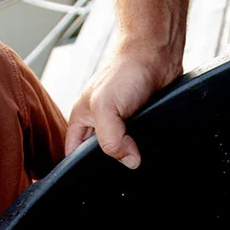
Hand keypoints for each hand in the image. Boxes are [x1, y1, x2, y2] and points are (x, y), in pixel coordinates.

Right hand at [63, 41, 181, 168]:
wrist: (156, 54)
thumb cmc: (125, 70)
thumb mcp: (105, 107)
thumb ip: (110, 139)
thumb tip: (129, 161)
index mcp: (81, 121)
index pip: (73, 156)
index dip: (82, 168)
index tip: (98, 175)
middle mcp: (99, 124)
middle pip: (100, 157)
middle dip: (112, 162)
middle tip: (124, 161)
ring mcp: (121, 124)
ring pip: (124, 152)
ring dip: (133, 154)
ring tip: (139, 149)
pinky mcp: (141, 123)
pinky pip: (142, 144)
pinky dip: (148, 146)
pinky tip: (152, 142)